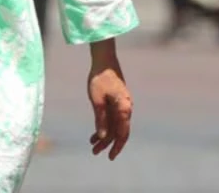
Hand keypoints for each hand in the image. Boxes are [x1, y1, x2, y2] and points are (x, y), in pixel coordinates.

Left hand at [88, 44, 131, 159]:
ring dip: (105, 136)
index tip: (110, 156)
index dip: (117, 146)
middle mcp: (126, 108)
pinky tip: (94, 134)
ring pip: (115, 125)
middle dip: (108, 143)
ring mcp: (122, 105)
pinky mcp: (116, 101)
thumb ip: (101, 119)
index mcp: (124, 108)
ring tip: (92, 146)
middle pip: (119, 131)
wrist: (104, 61)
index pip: (123, 132)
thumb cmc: (100, 79)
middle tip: (95, 153)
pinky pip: (112, 118)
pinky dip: (104, 126)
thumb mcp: (97, 101)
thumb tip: (103, 136)